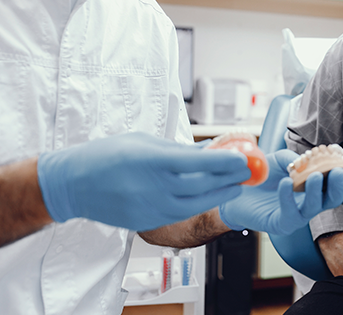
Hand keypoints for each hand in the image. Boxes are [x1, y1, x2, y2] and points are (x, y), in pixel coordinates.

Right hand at [37, 132, 251, 230]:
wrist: (73, 184)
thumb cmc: (107, 155)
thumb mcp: (144, 142)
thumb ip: (178, 149)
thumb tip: (208, 149)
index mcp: (152, 161)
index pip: (198, 163)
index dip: (225, 162)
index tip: (243, 158)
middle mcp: (153, 187)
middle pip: (202, 186)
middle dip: (229, 179)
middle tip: (247, 172)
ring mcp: (149, 208)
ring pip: (195, 205)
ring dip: (219, 195)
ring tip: (235, 186)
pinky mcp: (146, 222)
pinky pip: (179, 214)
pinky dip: (198, 205)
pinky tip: (209, 197)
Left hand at [219, 149, 342, 234]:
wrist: (235, 189)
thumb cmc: (262, 176)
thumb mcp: (280, 160)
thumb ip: (296, 158)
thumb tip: (309, 158)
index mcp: (315, 187)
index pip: (339, 185)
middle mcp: (310, 203)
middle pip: (333, 198)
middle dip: (338, 185)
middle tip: (339, 171)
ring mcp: (297, 215)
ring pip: (314, 208)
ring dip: (317, 191)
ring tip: (313, 177)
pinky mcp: (281, 224)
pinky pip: (290, 213)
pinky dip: (289, 198)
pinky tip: (285, 183)